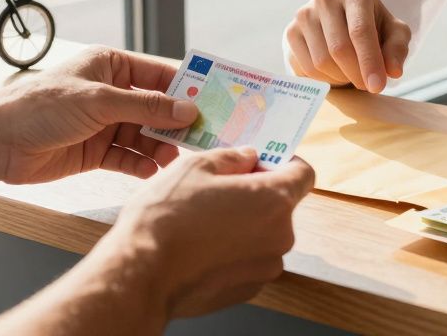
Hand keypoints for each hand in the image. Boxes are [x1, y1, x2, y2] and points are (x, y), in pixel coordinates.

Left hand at [0, 46, 197, 184]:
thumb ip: (145, 107)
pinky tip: (153, 170)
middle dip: (177, 122)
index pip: (159, 74)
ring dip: (161, 146)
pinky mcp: (96, 150)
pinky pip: (128, 156)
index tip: (214, 101)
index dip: (186, 88)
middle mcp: (111, 92)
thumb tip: (187, 109)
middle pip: (156, 107)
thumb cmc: (41, 107)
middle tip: (204, 136)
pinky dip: (142, 163)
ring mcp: (104, 122)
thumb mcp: (99, 101)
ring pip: (145, 134)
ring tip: (176, 158)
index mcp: (111, 65)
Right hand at [104, 147, 314, 319]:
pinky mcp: (248, 289)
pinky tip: (202, 246)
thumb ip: (232, 157)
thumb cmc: (167, 219)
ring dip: (244, 223)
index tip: (262, 162)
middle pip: (281, 205)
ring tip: (204, 220)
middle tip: (219, 188)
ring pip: (263, 233)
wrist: (142, 274)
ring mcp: (266, 267)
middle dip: (256, 193)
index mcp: (274, 200)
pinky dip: (234, 250)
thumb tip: (248, 157)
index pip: (303, 174)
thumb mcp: (196, 167)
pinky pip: (250, 259)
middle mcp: (280, 236)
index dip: (284, 163)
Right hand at [284, 0, 410, 92]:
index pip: (360, 31)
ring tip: (352, 74)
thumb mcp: (394, 33)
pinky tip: (336, 72)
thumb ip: (397, 49)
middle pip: (339, 48)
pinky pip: (306, 68)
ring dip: (341, 77)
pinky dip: (324, 79)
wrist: (343, 19)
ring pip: (321, 61)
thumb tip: (393, 71)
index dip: (369, 62)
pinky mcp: (291, 31)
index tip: (377, 87)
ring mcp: (304, 13)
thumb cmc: (373, 25)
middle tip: (367, 85)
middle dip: (356, 74)